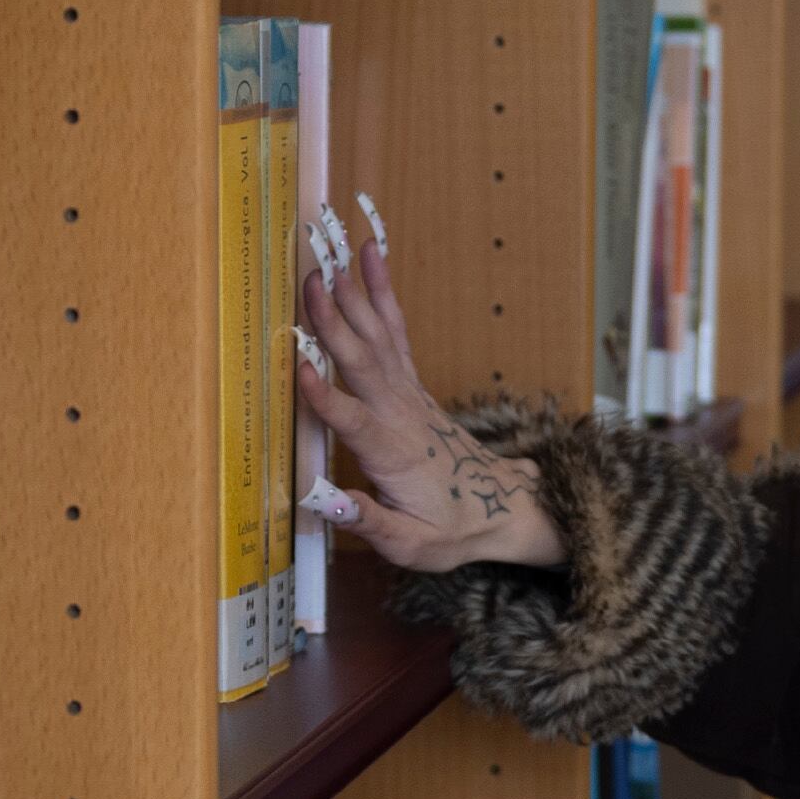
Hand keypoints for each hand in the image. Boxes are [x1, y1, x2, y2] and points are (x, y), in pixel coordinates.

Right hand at [294, 193, 562, 573]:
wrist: (500, 508)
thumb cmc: (450, 530)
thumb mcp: (412, 546)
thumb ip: (370, 520)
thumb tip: (326, 502)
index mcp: (395, 455)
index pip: (356, 422)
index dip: (326, 398)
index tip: (299, 368)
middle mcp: (402, 413)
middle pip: (364, 363)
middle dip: (335, 323)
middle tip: (309, 281)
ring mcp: (409, 392)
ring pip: (378, 336)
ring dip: (353, 294)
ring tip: (330, 252)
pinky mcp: (411, 381)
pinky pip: (395, 329)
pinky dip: (381, 291)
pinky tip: (369, 257)